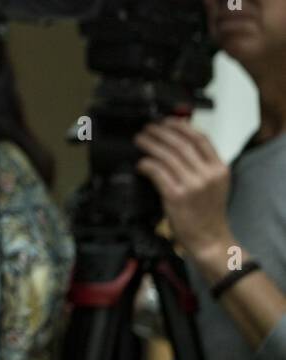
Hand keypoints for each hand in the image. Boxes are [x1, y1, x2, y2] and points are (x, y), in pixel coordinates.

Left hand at [134, 117, 232, 266]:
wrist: (209, 238)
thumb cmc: (207, 211)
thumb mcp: (214, 184)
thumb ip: (201, 164)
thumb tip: (176, 143)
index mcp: (219, 169)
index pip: (200, 139)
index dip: (181, 126)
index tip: (166, 121)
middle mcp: (208, 175)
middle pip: (180, 144)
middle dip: (160, 133)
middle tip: (147, 129)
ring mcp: (193, 185)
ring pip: (166, 156)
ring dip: (150, 145)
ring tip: (140, 140)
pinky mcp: (177, 196)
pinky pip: (157, 172)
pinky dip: (146, 164)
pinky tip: (140, 163)